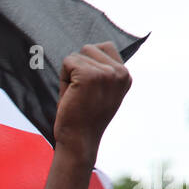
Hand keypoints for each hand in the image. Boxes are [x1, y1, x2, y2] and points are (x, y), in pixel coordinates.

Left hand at [53, 42, 131, 160]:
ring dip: (69, 74)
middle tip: (80, 94)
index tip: (89, 90)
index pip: (104, 47)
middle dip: (77, 68)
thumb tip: (91, 47)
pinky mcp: (90, 75)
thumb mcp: (101, 91)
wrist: (78, 141)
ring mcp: (107, 73)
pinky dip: (63, 78)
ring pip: (76, 55)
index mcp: (125, 75)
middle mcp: (121, 72)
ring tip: (76, 96)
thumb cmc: (83, 118)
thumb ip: (103, 71)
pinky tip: (70, 95)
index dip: (88, 65)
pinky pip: (67, 61)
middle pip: (89, 49)